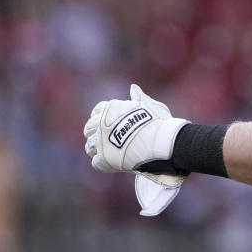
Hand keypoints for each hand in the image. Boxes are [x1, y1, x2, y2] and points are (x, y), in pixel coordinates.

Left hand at [84, 84, 188, 215]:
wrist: (162, 142)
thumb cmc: (160, 123)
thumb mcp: (151, 106)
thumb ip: (139, 98)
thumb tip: (133, 87)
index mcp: (110, 108)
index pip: (97, 112)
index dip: (103, 119)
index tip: (112, 125)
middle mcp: (100, 123)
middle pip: (89, 129)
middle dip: (97, 134)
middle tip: (111, 141)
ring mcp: (100, 142)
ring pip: (90, 147)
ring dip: (99, 150)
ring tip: (113, 154)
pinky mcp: (103, 159)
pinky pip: (96, 162)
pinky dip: (105, 164)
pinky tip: (116, 164)